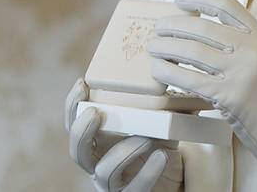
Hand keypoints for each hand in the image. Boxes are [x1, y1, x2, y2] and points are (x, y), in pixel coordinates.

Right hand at [65, 78, 183, 191]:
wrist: (176, 179)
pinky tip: (161, 157)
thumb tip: (184, 75)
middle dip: (82, 131)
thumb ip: (165, 101)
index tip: (82, 83)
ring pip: (105, 171)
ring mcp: (113, 183)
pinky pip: (134, 189)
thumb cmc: (162, 145)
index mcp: (101, 140)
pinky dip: (147, 173)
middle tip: (96, 112)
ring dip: (125, 151)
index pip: (76, 123)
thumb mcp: (161, 121)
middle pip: (77, 151)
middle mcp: (100, 162)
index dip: (73, 105)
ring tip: (148, 137)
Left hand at [147, 0, 256, 180]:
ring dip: (165, 46)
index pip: (227, 6)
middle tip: (158, 28)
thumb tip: (198, 24)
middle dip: (173, 25)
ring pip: (192, 51)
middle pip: (203, 27)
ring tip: (153, 46)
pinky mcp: (228, 95)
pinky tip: (157, 69)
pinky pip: (188, 78)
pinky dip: (167, 71)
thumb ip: (240, 38)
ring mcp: (240, 73)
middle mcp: (252, 50)